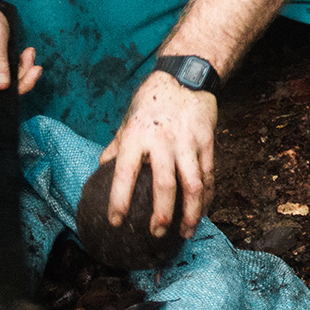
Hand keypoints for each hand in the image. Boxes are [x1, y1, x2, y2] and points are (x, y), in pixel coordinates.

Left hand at [100, 69, 217, 238]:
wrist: (186, 75)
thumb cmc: (150, 100)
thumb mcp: (127, 120)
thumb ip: (116, 146)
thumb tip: (100, 169)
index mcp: (136, 136)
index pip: (124, 174)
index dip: (119, 200)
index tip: (116, 222)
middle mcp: (162, 141)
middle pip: (165, 185)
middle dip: (162, 214)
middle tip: (156, 234)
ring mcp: (188, 141)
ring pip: (193, 184)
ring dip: (191, 212)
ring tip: (186, 232)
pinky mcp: (207, 140)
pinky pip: (208, 174)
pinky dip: (207, 195)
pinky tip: (203, 210)